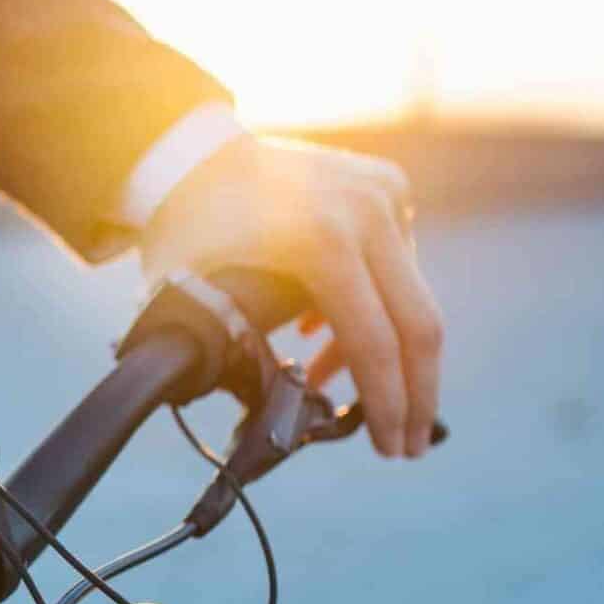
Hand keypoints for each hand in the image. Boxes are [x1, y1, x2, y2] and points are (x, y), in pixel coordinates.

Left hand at [140, 135, 443, 458]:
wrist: (190, 155)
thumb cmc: (185, 231)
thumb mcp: (196, 295)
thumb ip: (233, 352)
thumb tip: (273, 412)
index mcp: (321, 240)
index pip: (373, 341)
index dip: (386, 403)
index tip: (391, 448)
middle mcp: (367, 210)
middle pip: (418, 323)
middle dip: (415, 394)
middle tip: (407, 445)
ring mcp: (384, 192)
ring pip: (408, 297)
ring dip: (381, 355)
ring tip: (335, 391)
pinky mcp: (388, 186)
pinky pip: (397, 264)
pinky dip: (370, 308)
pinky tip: (326, 341)